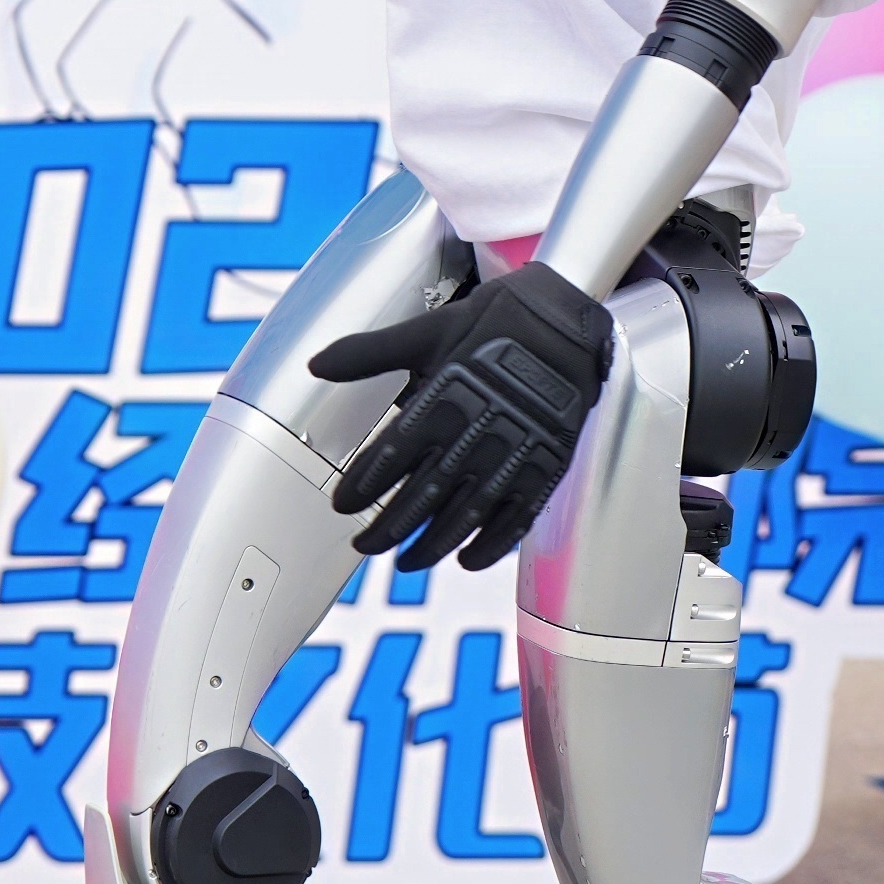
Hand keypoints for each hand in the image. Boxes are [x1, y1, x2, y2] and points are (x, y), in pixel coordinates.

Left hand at [315, 264, 614, 569]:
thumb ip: (371, 353)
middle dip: (389, 527)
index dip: (363, 485)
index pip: (391, 456)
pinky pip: (516, 519)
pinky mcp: (545, 467)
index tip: (342, 505)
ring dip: (432, 545)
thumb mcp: (430, 330)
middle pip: (423, 496)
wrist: (568, 321)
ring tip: (407, 562)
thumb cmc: (496, 322)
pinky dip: (491, 546)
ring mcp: (514, 455)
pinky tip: (468, 560)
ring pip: (465, 516)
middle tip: (363, 546)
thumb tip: (316, 364)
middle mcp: (476, 434)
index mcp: (443, 400)